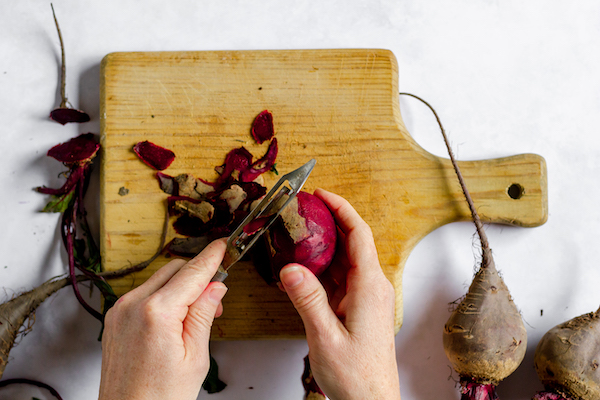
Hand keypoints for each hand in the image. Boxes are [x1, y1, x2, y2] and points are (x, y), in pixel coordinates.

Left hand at [98, 239, 227, 399]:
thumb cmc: (160, 398)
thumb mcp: (195, 357)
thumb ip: (203, 314)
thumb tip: (215, 287)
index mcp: (156, 313)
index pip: (192, 273)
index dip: (212, 257)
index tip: (223, 245)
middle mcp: (132, 305)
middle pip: (174, 269)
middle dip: (198, 276)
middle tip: (216, 298)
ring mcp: (120, 311)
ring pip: (159, 279)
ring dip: (181, 287)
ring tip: (194, 317)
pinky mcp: (114, 319)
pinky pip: (144, 293)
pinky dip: (163, 296)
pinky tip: (175, 319)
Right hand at [279, 188, 400, 399]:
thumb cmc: (357, 376)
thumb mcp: (325, 337)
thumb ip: (308, 300)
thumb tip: (290, 268)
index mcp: (369, 287)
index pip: (359, 234)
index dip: (341, 209)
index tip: (322, 194)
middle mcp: (372, 287)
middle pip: (353, 242)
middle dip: (330, 220)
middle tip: (304, 208)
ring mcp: (366, 297)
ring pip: (346, 259)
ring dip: (325, 243)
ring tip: (300, 230)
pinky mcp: (359, 307)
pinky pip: (341, 277)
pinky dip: (324, 266)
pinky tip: (305, 265)